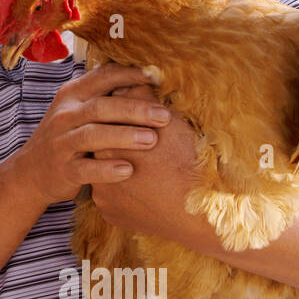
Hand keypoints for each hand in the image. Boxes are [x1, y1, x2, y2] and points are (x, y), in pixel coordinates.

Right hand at [12, 64, 172, 205]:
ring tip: (152, 140)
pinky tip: (128, 170)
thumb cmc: (66, 137)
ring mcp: (61, 143)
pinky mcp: (63, 170)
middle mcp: (64, 115)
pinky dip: (107, 170)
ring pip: (93, 135)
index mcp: (72, 95)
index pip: (103, 76)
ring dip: (124, 136)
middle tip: (165, 116)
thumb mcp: (76, 110)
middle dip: (135, 109)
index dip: (132, 75)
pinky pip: (86, 169)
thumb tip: (148, 80)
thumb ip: (103, 95)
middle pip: (101, 107)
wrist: (30, 172)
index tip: (160, 79)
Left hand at [90, 84, 203, 238]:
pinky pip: (113, 199)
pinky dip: (125, 193)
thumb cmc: (186, 163)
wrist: (200, 213)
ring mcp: (103, 199)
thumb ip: (140, 98)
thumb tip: (125, 82)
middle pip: (102, 150)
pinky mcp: (111, 215)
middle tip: (142, 147)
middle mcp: (98, 171)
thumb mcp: (168, 123)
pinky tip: (144, 188)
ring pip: (105, 175)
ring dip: (119, 168)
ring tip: (146, 168)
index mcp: (107, 146)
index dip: (121, 120)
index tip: (136, 122)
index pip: (104, 125)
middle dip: (116, 144)